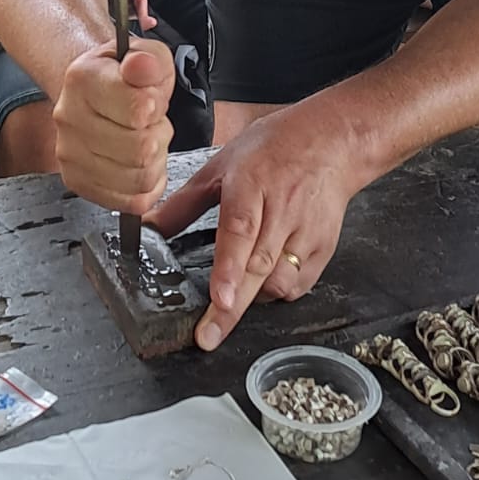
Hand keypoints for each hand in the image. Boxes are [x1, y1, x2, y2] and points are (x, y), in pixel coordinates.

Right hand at [53, 38, 174, 210]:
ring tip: (144, 140)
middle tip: (149, 122)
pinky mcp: (78, 183)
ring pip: (140, 177)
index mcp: (83, 79)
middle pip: (141, 149)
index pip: (138, 110)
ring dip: (155, 161)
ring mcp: (70, 154)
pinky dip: (147, 184)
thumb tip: (142, 67)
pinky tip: (138, 163)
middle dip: (159, 135)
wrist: (95, 91)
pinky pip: (133, 201)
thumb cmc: (124, 76)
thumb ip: (149, 60)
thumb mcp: (145, 55)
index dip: (156, 106)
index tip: (151, 100)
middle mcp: (68, 117)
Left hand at [148, 97, 364, 351]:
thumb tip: (148, 227)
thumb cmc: (272, 149)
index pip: (240, 231)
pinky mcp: (324, 248)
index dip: (229, 268)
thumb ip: (184, 203)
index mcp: (250, 185)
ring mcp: (306, 231)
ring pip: (280, 280)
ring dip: (254, 296)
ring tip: (235, 294)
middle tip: (208, 337)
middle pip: (258, 266)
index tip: (220, 300)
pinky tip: (263, 281)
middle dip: (232, 308)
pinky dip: (278, 291)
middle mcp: (280, 210)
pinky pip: (299, 284)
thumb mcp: (220, 166)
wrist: (330, 142)